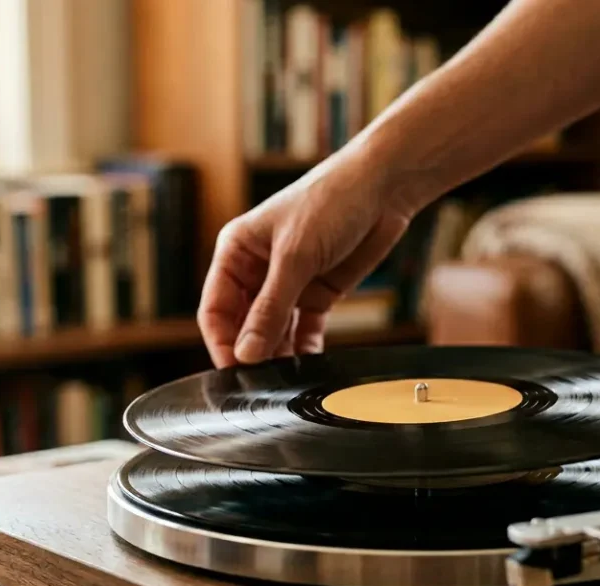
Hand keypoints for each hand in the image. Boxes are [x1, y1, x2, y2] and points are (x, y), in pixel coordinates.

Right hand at [198, 149, 417, 366]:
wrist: (383, 188)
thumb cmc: (331, 202)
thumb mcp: (296, 256)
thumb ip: (271, 308)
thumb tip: (246, 354)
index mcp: (236, 252)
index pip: (216, 309)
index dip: (222, 343)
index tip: (234, 371)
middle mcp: (257, 270)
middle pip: (243, 325)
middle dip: (251, 353)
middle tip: (262, 383)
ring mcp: (288, 284)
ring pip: (272, 332)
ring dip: (278, 355)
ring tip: (285, 380)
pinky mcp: (317, 293)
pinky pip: (303, 331)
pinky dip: (304, 350)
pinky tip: (307, 367)